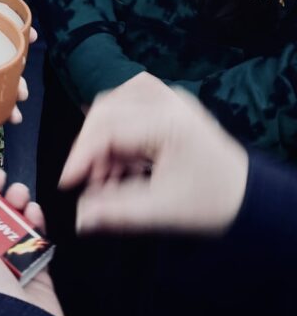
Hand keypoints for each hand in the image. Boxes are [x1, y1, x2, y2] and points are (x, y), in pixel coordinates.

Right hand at [59, 72, 247, 234]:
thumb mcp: (161, 211)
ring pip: (114, 104)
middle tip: (91, 181)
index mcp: (168, 122)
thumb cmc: (211, 202)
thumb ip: (116, 212)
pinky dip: (117, 132)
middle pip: (106, 108)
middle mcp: (167, 100)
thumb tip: (80, 218)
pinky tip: (122, 164)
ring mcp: (169, 97)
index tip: (68, 182)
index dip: (81, 155)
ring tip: (108, 174)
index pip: (108, 127)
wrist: (248, 196)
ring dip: (102, 137)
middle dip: (91, 146)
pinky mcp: (168, 103)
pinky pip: (128, 106)